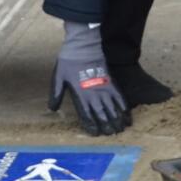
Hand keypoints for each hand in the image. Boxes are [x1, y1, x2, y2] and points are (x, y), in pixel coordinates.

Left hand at [48, 21, 130, 135]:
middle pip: (102, 115)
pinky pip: (119, 97)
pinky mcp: (110, 81)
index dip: (91, 126)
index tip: (95, 134)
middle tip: (111, 135)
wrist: (83, 45)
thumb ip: (56, 94)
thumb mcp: (58, 77)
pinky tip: (127, 115)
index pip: (86, 116)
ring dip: (117, 120)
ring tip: (121, 130)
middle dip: (107, 127)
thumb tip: (52, 109)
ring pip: (112, 109)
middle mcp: (93, 94)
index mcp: (80, 95)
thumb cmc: (68, 61)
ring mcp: (103, 88)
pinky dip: (124, 107)